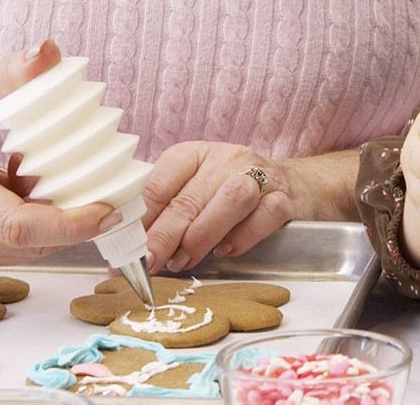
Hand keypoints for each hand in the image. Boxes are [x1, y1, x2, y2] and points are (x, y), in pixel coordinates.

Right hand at [0, 41, 114, 266]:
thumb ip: (10, 73)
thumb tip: (49, 53)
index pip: (18, 226)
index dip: (69, 225)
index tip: (107, 210)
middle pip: (27, 243)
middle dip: (70, 220)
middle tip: (94, 184)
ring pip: (20, 251)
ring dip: (47, 223)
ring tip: (40, 177)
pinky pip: (3, 250)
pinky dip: (25, 227)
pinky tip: (18, 191)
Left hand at [141, 142, 346, 272]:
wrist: (292, 185)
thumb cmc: (229, 193)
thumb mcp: (195, 191)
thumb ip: (166, 214)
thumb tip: (130, 250)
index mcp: (195, 155)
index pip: (160, 181)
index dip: (140, 218)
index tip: (127, 248)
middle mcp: (227, 159)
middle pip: (190, 198)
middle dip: (164, 236)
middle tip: (149, 263)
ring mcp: (260, 176)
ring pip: (229, 200)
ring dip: (202, 235)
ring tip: (185, 260)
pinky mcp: (285, 198)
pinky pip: (265, 215)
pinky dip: (244, 236)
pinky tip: (226, 250)